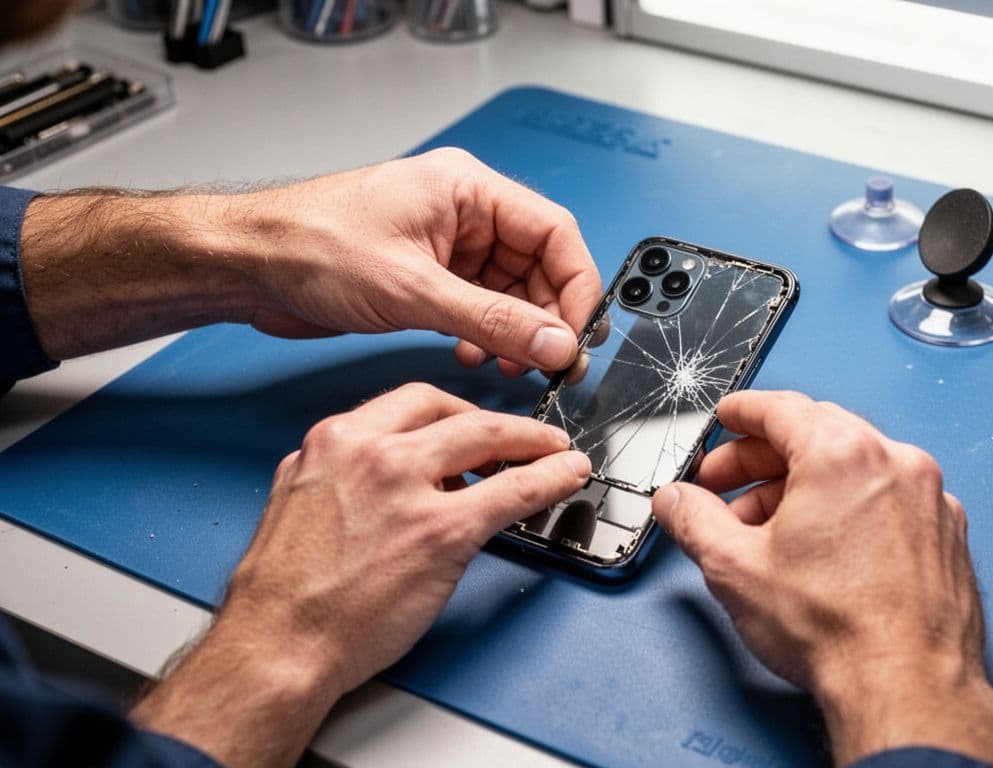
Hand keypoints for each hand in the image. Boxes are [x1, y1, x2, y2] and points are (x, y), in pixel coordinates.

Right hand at [132, 383, 590, 765]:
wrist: (278, 645)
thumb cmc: (282, 593)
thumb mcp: (297, 499)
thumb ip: (337, 471)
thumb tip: (374, 469)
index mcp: (335, 441)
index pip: (413, 403)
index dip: (456, 412)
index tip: (474, 424)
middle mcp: (371, 452)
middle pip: (457, 412)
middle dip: (499, 422)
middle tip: (525, 437)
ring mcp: (410, 488)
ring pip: (491, 437)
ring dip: (533, 440)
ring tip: (553, 452)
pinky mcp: (443, 531)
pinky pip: (513, 492)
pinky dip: (550, 478)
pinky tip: (566, 476)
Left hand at [241, 149, 600, 375]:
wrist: (247, 266)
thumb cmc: (309, 245)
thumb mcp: (414, 289)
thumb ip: (493, 320)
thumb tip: (554, 342)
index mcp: (468, 190)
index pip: (554, 233)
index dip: (575, 286)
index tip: (578, 334)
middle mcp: (464, 214)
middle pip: (539, 266)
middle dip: (547, 319)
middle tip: (553, 363)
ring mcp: (447, 247)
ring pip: (512, 294)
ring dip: (517, 335)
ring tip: (511, 367)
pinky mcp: (428, 278)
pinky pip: (480, 309)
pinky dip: (487, 338)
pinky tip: (475, 358)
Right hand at [651, 391, 992, 767]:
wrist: (906, 687)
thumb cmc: (838, 631)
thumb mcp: (734, 568)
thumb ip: (693, 520)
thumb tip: (676, 502)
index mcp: (842, 454)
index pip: (781, 407)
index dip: (742, 413)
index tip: (727, 418)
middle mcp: (895, 463)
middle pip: (818, 434)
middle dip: (764, 459)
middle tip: (727, 486)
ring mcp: (930, 499)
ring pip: (856, 469)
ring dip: (806, 488)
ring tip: (768, 530)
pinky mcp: (947, 534)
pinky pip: (889, 501)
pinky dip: (853, 510)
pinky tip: (825, 550)